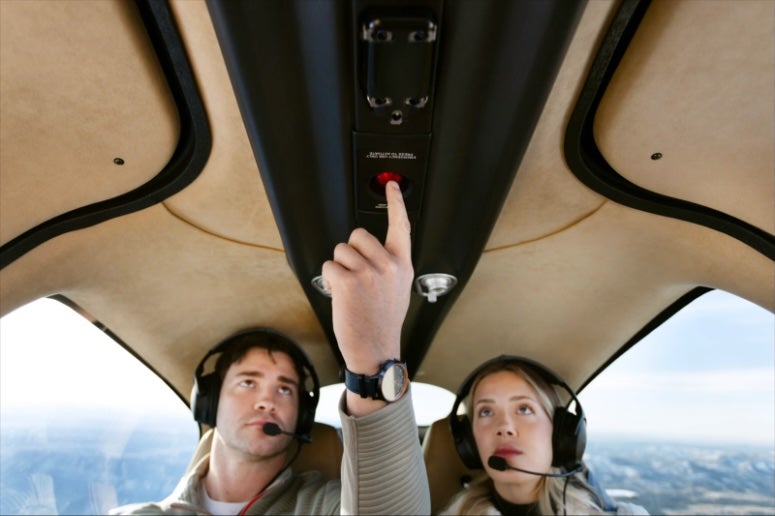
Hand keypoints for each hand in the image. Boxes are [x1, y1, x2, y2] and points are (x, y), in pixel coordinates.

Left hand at [321, 181, 412, 411]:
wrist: (375, 350)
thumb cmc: (382, 323)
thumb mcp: (398, 290)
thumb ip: (389, 267)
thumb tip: (371, 252)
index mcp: (402, 265)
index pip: (401, 227)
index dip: (396, 204)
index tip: (391, 186)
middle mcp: (388, 266)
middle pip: (358, 235)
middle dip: (351, 252)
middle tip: (357, 277)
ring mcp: (369, 273)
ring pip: (340, 251)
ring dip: (339, 268)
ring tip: (350, 290)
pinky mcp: (348, 282)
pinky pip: (329, 265)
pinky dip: (328, 278)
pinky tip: (339, 294)